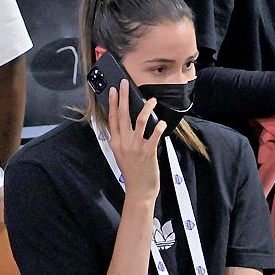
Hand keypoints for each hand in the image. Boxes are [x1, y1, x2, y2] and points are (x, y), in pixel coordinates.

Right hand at [108, 83, 164, 202]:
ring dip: (146, 108)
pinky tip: (162, 121)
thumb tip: (123, 122)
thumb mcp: (120, 154)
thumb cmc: (131, 171)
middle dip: (124, 97)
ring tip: (152, 100)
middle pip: (122, 114)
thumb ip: (120, 138)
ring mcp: (136, 146)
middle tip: (125, 84)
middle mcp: (124, 142)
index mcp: (115, 142)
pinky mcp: (148, 151)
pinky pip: (155, 134)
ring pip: (140, 121)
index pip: (112, 118)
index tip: (113, 90)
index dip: (112, 102)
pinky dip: (159, 126)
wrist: (139, 190)